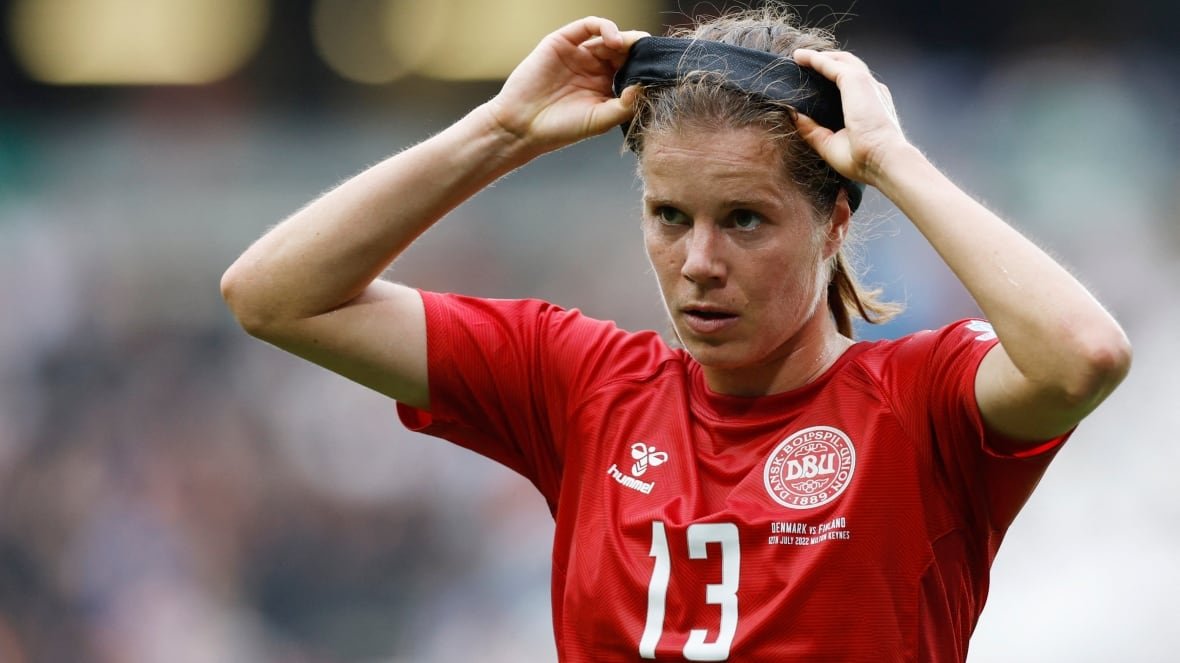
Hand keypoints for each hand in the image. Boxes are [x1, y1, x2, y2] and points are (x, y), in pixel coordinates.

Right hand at [486, 17, 648, 154]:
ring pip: (609, 36)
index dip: (646, 66)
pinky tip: (614, 40)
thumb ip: (626, 104)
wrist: (522, 126)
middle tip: (649, 55)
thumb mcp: (601, 120)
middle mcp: (594, 68)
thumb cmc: (561, 128)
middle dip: (638, 50)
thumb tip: (646, 85)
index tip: (658, 70)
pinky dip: (605, 27)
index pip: (633, 69)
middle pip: (625, 50)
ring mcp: (579, 53)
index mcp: (606, 86)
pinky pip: (588, 26)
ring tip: (630, 48)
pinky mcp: (563, 42)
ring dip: (625, 39)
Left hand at [790, 49, 910, 186]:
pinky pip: (831, 64)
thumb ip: (812, 129)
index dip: (831, 80)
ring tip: (799, 57)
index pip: (849, 87)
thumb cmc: (863, 160)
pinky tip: (799, 58)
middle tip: (803, 63)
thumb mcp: (830, 144)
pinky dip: (815, 59)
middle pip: (846, 68)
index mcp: (869, 106)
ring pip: (840, 62)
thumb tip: (793, 115)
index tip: (812, 80)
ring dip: (819, 57)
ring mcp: (865, 84)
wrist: (883, 161)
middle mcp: (870, 91)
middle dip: (826, 62)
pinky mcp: (856, 80)